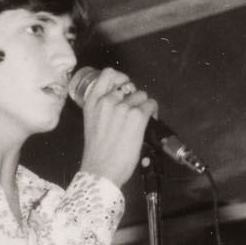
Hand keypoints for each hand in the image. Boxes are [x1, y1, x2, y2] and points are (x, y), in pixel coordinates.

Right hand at [78, 67, 156, 188]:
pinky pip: (150, 105)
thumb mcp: (92, 124)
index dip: (119, 77)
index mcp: (92, 102)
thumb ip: (102, 110)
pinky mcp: (137, 116)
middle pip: (128, 87)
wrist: (101, 170)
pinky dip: (153, 111)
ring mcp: (123, 107)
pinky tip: (149, 120)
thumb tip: (120, 104)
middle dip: (133, 98)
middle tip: (134, 111)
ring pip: (141, 96)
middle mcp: (107, 100)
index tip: (124, 85)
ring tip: (141, 120)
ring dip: (143, 106)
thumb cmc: (97, 154)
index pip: (108, 74)